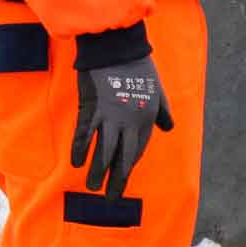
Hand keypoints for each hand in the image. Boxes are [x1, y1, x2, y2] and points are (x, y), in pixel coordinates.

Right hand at [72, 56, 174, 199]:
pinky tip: (76, 163)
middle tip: (111, 198)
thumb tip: (169, 127)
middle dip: (118, 179)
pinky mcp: (93, 108)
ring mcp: (111, 117)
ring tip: (93, 188)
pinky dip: (80, 149)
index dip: (128, 166)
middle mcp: (130, 122)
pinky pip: (85, 133)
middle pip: (123, 157)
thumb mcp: (158, 90)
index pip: (138, 150)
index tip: (122, 179)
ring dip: (99, 171)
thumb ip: (164, 111)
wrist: (118, 48)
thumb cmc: (139, 66)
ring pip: (105, 151)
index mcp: (146, 119)